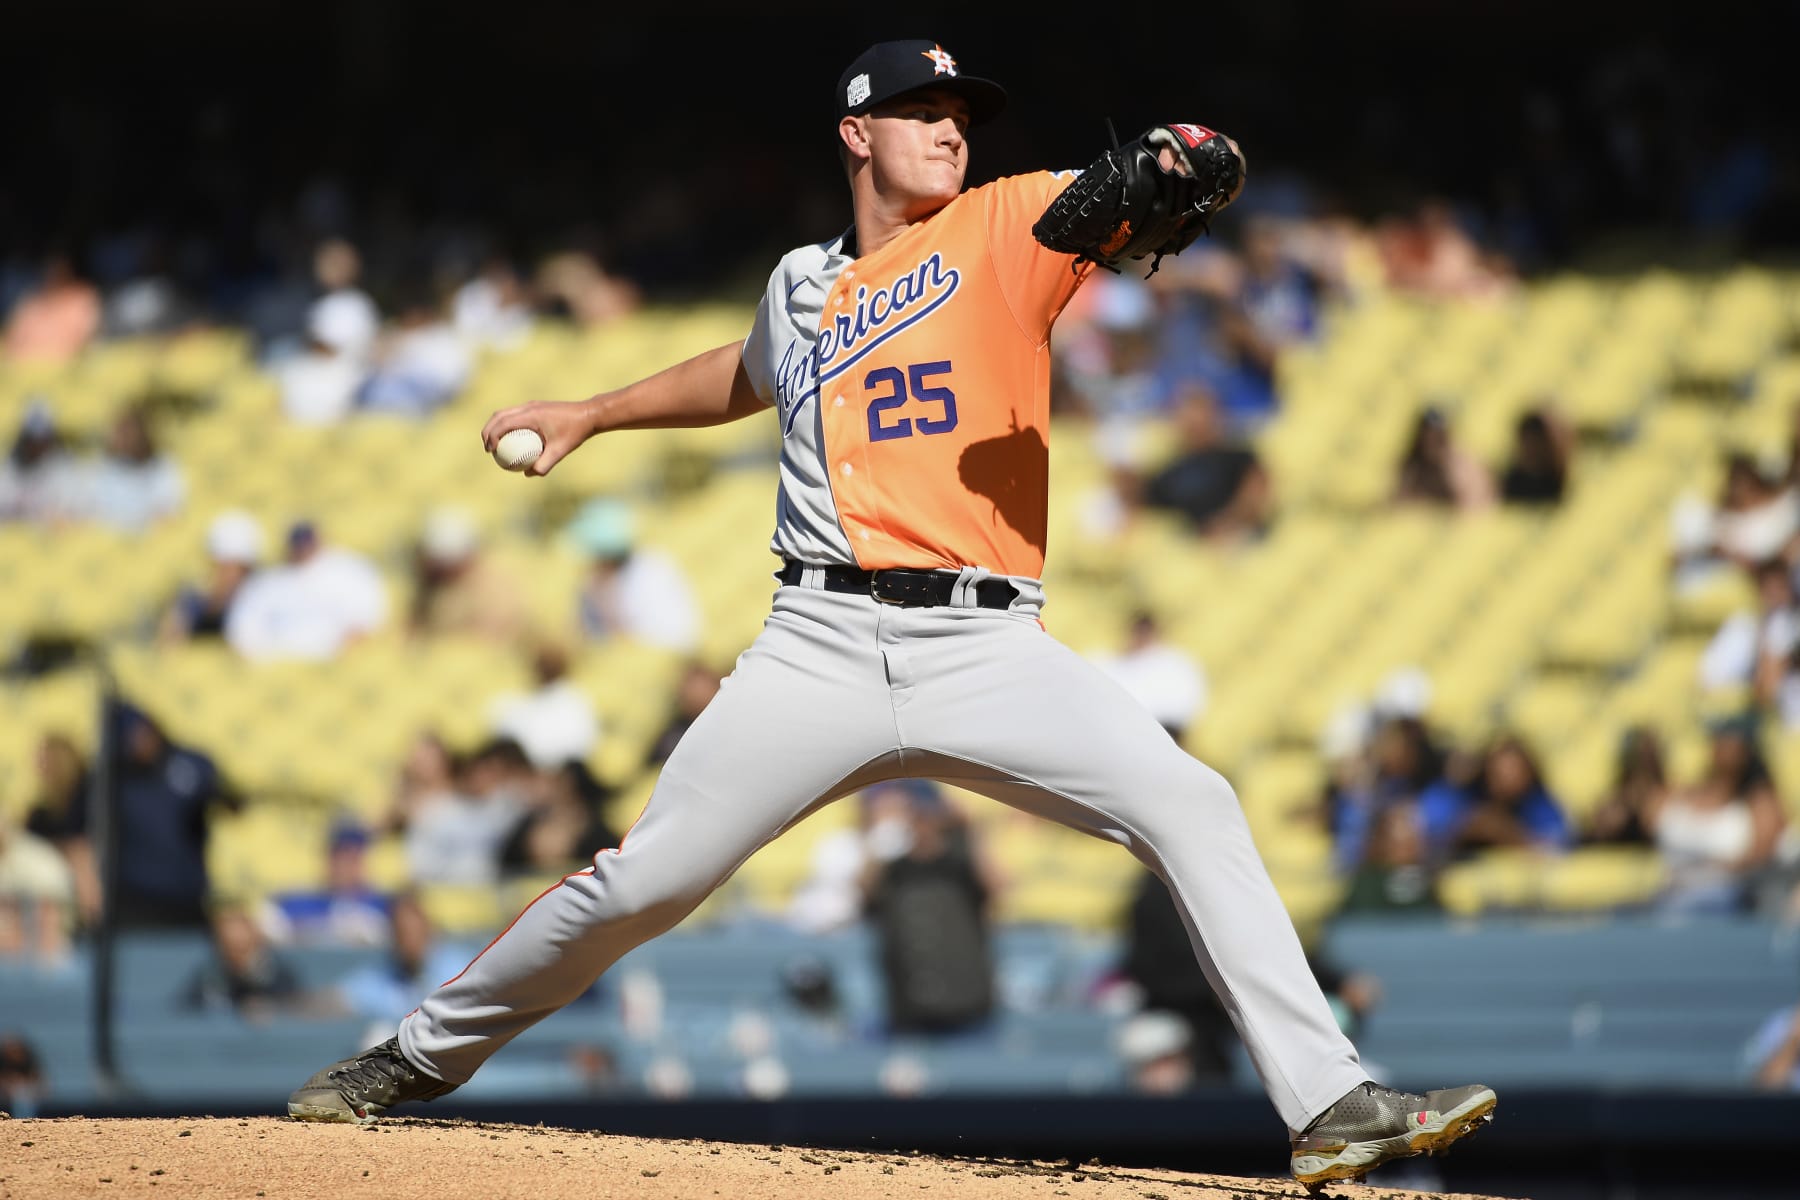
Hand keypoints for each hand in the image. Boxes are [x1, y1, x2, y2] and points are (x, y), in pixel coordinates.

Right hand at [480, 398, 596, 476]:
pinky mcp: (535, 407)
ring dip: (495, 427)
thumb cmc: (575, 433)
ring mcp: (531, 405)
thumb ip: (544, 464)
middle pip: (499, 416)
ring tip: (495, 445)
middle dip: (487, 431)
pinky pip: (515, 415)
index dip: (492, 436)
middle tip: (487, 449)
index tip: (490, 451)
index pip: (503, 423)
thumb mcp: (561, 451)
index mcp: (531, 414)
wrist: (589, 415)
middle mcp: (528, 406)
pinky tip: (512, 442)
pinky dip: (508, 426)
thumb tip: (527, 474)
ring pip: (505, 413)